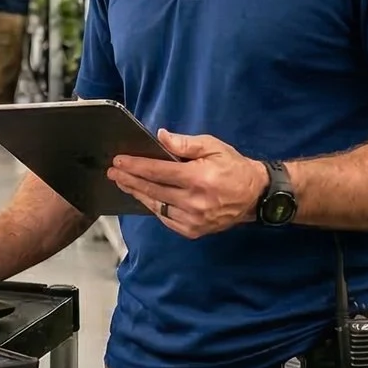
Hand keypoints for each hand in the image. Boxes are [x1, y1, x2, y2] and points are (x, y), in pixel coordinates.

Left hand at [107, 131, 268, 238]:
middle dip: (129, 179)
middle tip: (113, 172)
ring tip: (123, 183)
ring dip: (137, 194)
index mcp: (198, 178)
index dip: (136, 166)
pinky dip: (153, 207)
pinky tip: (144, 197)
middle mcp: (194, 201)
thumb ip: (185, 143)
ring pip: (157, 206)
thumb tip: (161, 137)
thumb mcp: (213, 146)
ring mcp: (193, 219)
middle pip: (153, 189)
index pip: (158, 171)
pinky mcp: (193, 231)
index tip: (119, 161)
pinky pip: (166, 218)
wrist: (254, 195)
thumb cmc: (233, 167)